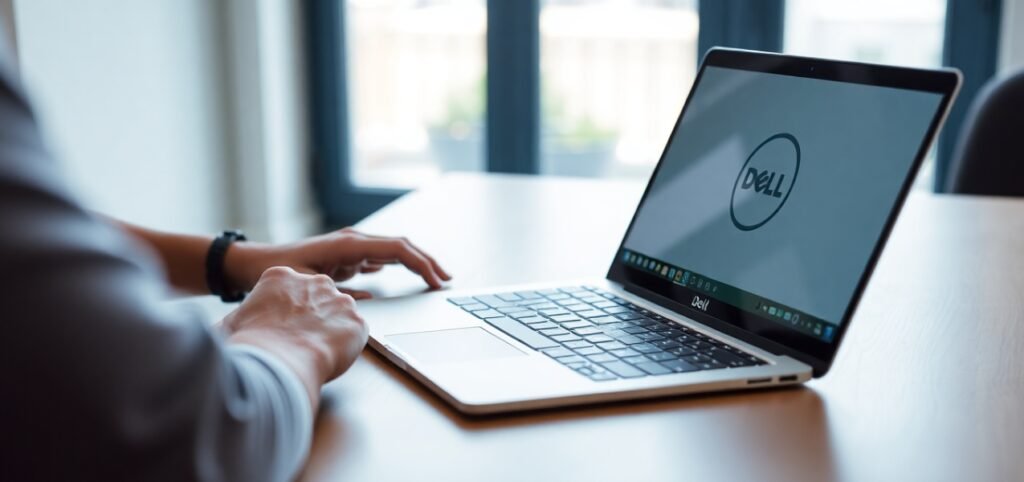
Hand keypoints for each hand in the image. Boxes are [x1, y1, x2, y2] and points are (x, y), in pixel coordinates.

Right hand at [223, 266, 367, 410]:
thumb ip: (234, 322)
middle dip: (313, 318)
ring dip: (331, 332)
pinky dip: (347, 347)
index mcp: (280, 276)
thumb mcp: (229, 325)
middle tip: (302, 341)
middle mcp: (314, 282)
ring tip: (316, 353)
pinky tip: (331, 357)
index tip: (283, 327)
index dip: (287, 313)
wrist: (277, 362)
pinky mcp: (358, 321)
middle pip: (319, 298)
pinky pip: (356, 333)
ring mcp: (339, 300)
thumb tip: (213, 333)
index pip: (290, 290)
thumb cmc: (251, 344)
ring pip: (340, 315)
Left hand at [226, 228, 451, 297]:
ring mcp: (351, 248)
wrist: (253, 264)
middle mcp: (353, 241)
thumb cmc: (276, 272)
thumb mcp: (308, 285)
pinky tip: (409, 275)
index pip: (397, 248)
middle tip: (447, 280)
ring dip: (416, 263)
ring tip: (436, 279)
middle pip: (401, 246)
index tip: (437, 280)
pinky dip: (399, 265)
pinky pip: (381, 258)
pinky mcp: (347, 256)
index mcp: (348, 244)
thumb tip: (370, 302)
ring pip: (394, 251)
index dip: (421, 263)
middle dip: (427, 262)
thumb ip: (339, 292)